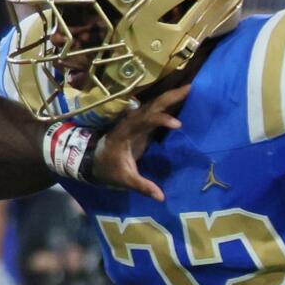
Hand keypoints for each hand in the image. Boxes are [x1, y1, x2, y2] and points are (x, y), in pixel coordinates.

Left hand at [91, 85, 189, 201]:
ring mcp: (136, 122)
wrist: (94, 162)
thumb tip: (161, 197)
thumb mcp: (124, 180)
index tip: (178, 125)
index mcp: (125, 132)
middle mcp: (131, 122)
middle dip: (170, 97)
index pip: (145, 121)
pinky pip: (156, 111)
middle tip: (190, 88)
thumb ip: (142, 186)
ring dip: (171, 97)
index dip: (161, 120)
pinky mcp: (141, 125)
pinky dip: (168, 105)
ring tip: (189, 89)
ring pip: (154, 105)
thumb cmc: (108, 169)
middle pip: (152, 106)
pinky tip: (181, 100)